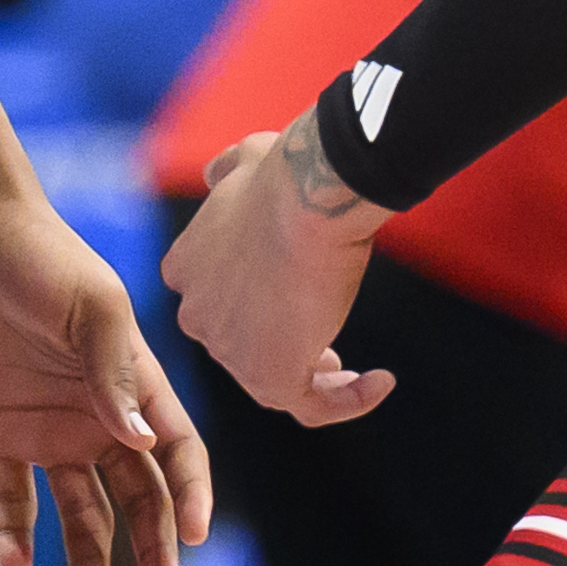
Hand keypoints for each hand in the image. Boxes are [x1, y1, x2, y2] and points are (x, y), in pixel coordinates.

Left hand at [0, 195, 211, 565]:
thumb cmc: (39, 255)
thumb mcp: (90, 304)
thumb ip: (115, 372)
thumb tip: (141, 444)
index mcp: (136, 383)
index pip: (177, 453)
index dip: (191, 495)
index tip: (193, 535)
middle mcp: (98, 416)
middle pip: (138, 497)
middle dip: (154, 549)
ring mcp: (48, 429)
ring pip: (79, 512)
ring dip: (88, 558)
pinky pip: (11, 499)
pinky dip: (15, 534)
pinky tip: (18, 562)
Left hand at [163, 113, 394, 424]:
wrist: (306, 200)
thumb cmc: (283, 174)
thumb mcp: (244, 160)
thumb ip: (227, 171)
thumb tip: (217, 173)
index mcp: (186, 267)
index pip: (215, 301)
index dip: (251, 308)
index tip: (289, 301)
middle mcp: (197, 314)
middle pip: (238, 345)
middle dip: (278, 347)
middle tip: (322, 348)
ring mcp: (230, 350)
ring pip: (271, 381)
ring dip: (313, 380)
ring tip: (350, 373)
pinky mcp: (271, 377)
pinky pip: (312, 406)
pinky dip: (348, 402)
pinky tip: (380, 382)